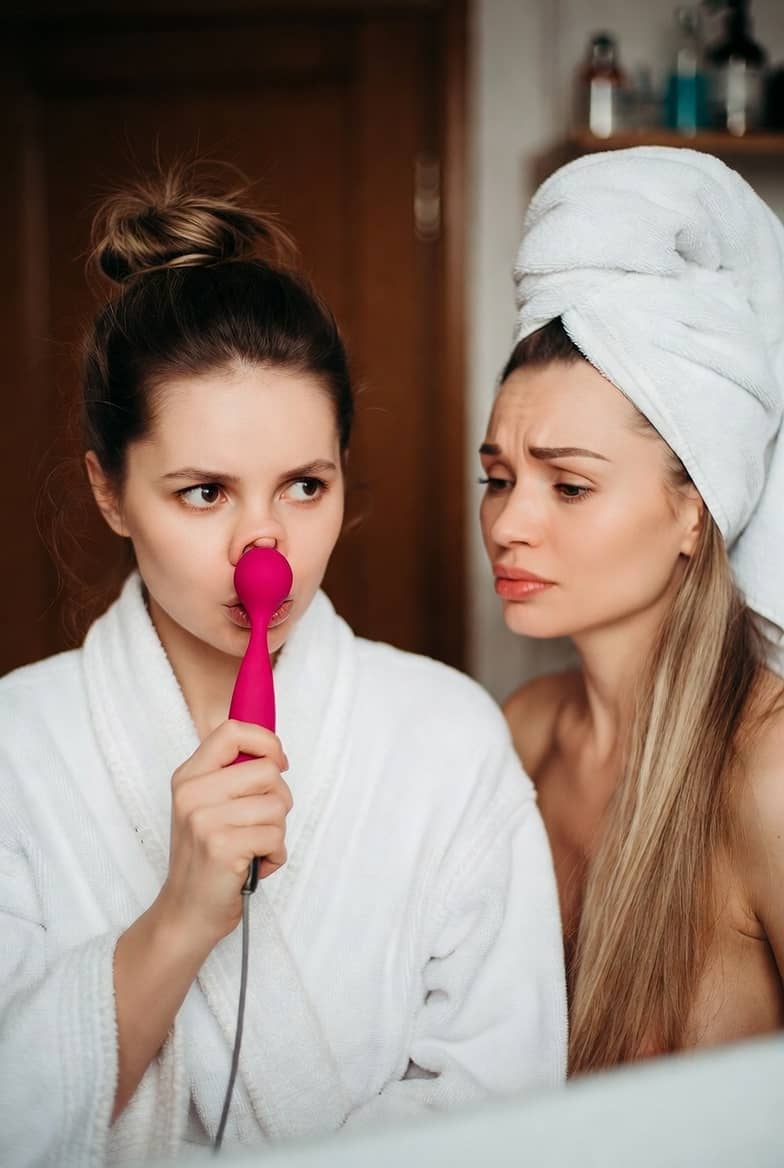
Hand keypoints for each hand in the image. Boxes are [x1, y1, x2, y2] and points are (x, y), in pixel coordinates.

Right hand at [156, 720, 292, 947]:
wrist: (186, 913)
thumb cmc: (206, 859)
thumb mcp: (207, 807)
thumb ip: (232, 777)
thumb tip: (274, 753)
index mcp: (188, 776)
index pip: (232, 731)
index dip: (266, 742)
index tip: (278, 762)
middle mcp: (192, 793)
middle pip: (268, 771)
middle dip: (278, 800)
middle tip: (260, 824)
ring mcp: (205, 820)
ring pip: (277, 806)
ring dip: (277, 833)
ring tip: (253, 848)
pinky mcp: (222, 847)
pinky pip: (276, 837)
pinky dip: (275, 855)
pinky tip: (254, 865)